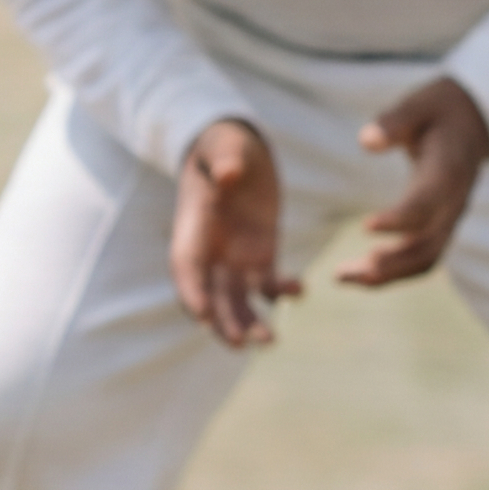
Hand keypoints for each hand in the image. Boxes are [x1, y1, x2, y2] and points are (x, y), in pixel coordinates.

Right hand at [170, 116, 296, 348]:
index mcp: (193, 229)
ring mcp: (235, 259)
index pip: (187, 269)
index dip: (192, 293)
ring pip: (239, 301)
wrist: (239, 150)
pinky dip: (282, 293)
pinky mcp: (261, 257)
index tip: (204, 315)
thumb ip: (224, 160)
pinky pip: (269, 285)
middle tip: (240, 343)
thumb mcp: (222, 146)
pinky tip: (301, 290)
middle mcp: (211, 253)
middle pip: (211, 298)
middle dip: (223, 323)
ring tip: (271, 341)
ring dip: (251, 322)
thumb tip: (230, 175)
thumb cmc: (222, 146)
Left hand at [337, 76, 488, 293]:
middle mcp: (454, 202)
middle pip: (427, 245)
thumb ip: (395, 121)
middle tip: (345, 271)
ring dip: (386, 275)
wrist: (473, 121)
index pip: (427, 203)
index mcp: (450, 171)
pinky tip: (359, 273)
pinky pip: (421, 258)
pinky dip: (392, 271)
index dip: (400, 219)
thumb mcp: (420, 103)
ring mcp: (450, 218)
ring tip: (343, 277)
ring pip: (424, 259)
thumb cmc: (440, 109)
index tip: (365, 227)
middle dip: (389, 263)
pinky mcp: (441, 226)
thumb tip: (367, 141)